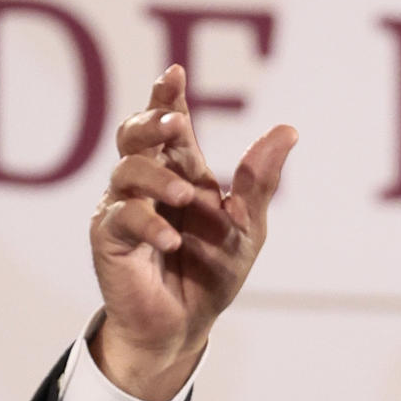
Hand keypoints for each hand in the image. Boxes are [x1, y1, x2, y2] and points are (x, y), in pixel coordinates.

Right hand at [88, 65, 296, 400]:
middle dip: (152, 120)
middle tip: (175, 122)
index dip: (167, 97)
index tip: (175, 73)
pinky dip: (147, 224)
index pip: (169, 125)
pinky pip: (122, 217)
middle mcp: (149, 184)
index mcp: (181, 173)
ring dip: (157, 177)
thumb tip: (289, 130)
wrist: (186, 326)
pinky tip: (169, 241)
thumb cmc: (212, 275)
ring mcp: (124, 207)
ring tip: (185, 197)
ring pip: (127, 170)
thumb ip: (259, 181)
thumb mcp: (247, 229)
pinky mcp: (110, 238)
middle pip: (136, 134)